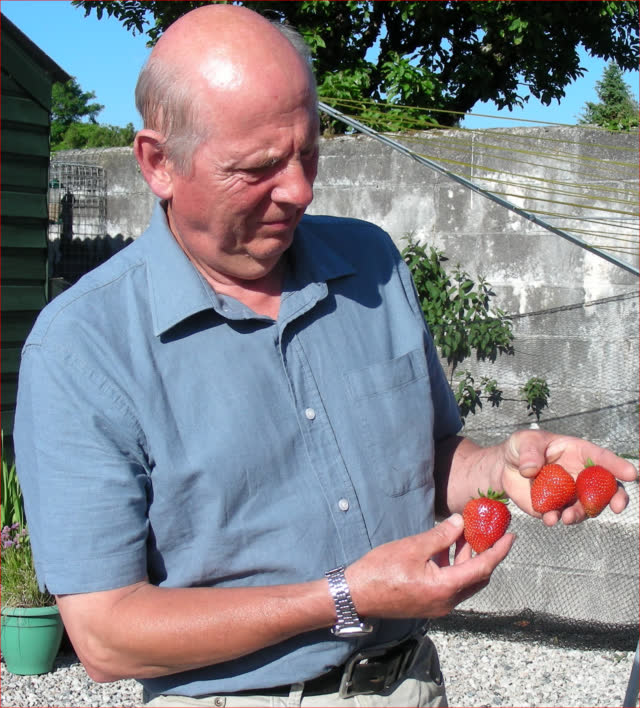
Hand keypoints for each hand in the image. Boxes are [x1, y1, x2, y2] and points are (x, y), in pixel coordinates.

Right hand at [346, 514, 513, 619]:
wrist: (356, 595)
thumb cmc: (381, 570)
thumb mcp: (413, 547)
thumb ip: (440, 536)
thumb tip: (461, 522)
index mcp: (446, 588)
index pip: (483, 568)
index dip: (499, 551)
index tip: (511, 536)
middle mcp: (447, 602)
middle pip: (477, 577)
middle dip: (486, 554)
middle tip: (491, 532)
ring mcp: (437, 605)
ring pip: (463, 581)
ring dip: (468, 558)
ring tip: (467, 533)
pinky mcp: (428, 603)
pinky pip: (450, 584)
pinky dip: (454, 566)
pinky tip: (446, 547)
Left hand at [500, 430, 637, 525]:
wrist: (505, 467)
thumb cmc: (521, 447)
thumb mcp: (523, 441)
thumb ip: (529, 453)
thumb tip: (532, 470)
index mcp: (578, 453)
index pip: (602, 458)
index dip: (617, 466)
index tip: (632, 474)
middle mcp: (580, 475)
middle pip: (607, 487)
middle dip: (616, 497)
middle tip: (618, 507)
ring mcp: (571, 493)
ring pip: (587, 506)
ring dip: (582, 514)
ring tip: (567, 517)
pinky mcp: (557, 507)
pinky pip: (563, 515)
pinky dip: (559, 518)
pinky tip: (550, 518)